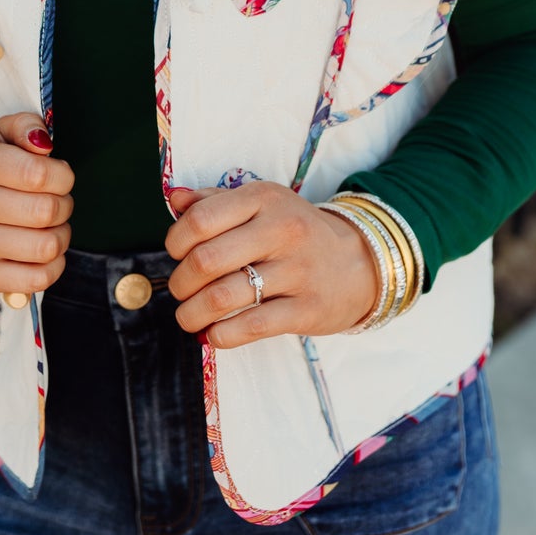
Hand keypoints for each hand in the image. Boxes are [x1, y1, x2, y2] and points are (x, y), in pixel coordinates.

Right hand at [0, 112, 73, 297]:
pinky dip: (53, 265)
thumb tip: (42, 145)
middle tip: (56, 200)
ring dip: (61, 234)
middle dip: (64, 204)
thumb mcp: (6, 131)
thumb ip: (28, 126)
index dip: (63, 176)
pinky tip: (42, 250)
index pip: (36, 174)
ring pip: (46, 246)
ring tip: (49, 224)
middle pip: (45, 211)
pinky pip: (38, 279)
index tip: (59, 176)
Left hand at [165, 181, 378, 347]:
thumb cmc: (296, 233)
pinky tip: (214, 334)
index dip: (175, 241)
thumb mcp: (263, 204)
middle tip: (181, 290)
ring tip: (189, 317)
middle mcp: (282, 231)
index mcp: (265, 199)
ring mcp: (297, 271)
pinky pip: (251, 326)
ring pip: (223, 296)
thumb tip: (175, 199)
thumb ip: (215, 200)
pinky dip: (221, 335)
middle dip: (181, 282)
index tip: (176, 254)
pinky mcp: (307, 309)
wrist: (360, 263)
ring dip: (193, 313)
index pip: (200, 219)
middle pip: (206, 260)